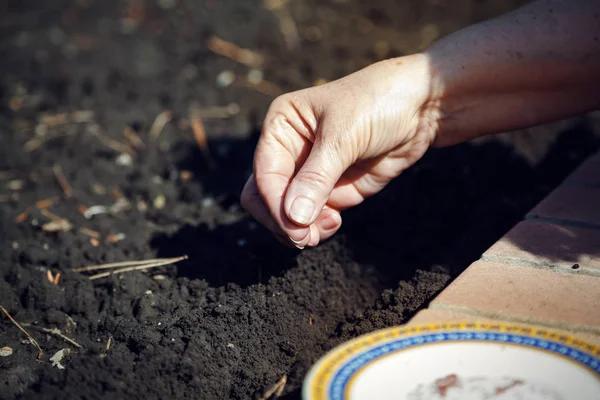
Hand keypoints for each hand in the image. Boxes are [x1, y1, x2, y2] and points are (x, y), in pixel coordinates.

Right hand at [241, 54, 439, 247]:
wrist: (421, 106)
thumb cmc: (377, 103)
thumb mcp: (343, 136)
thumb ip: (316, 178)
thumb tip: (293, 218)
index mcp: (281, 126)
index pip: (264, 174)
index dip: (275, 204)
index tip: (295, 226)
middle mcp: (289, 150)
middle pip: (265, 197)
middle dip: (282, 220)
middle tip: (304, 237)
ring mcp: (310, 173)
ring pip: (286, 212)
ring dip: (300, 228)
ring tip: (323, 230)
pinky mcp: (333, 189)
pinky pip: (312, 216)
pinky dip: (318, 226)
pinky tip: (334, 222)